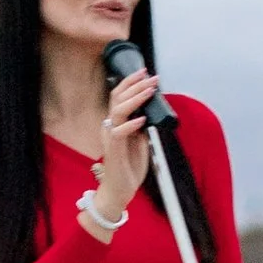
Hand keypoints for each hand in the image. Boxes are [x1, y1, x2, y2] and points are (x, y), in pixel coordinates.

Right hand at [91, 68, 157, 218]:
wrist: (119, 190)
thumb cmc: (128, 167)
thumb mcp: (140, 141)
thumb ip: (142, 126)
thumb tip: (150, 112)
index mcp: (117, 123)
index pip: (120, 96)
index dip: (131, 83)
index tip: (145, 72)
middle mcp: (111, 126)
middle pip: (118, 98)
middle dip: (136, 85)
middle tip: (152, 77)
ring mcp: (110, 137)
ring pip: (118, 111)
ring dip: (135, 99)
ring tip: (149, 91)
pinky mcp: (113, 150)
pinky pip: (119, 133)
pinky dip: (131, 124)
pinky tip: (142, 119)